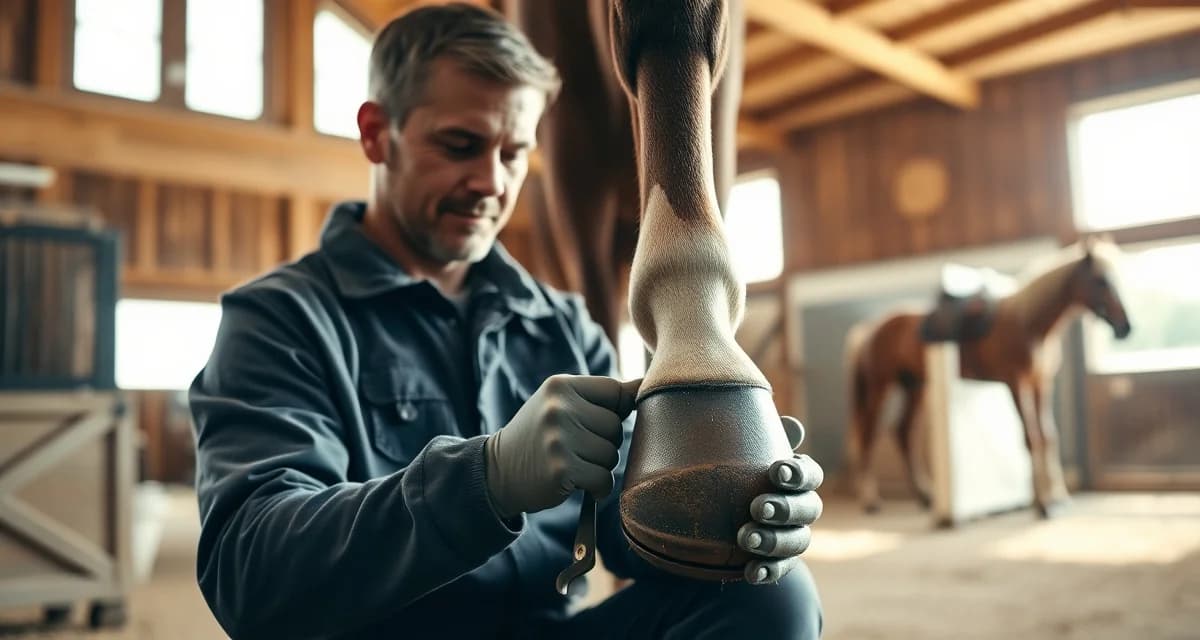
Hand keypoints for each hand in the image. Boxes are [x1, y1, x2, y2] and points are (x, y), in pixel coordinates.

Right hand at [485, 375, 640, 518]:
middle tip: (578, 450)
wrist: (498, 471)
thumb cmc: (539, 436)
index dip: (617, 411)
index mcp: (561, 385)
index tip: (598, 425)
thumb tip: (644, 386)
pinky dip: (598, 487)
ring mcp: (559, 439)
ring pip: (611, 455)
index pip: (615, 391)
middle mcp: (559, 408)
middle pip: (616, 427)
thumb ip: (598, 397)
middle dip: (605, 443)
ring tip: (574, 464)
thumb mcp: (559, 404)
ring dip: (600, 466)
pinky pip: (603, 479)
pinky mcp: (561, 469)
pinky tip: (578, 483)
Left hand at [737, 416, 823, 584]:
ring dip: (774, 541)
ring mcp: (792, 536)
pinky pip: (781, 569)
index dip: (798, 474)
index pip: (810, 474)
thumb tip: (790, 424)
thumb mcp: (739, 450)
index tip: (775, 471)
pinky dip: (768, 571)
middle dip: (785, 508)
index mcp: (796, 476)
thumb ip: (758, 435)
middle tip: (756, 507)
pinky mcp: (778, 561)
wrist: (709, 509)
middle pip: (809, 509)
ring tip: (745, 538)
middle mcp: (801, 506)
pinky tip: (750, 573)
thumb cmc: (732, 471)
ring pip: (798, 541)